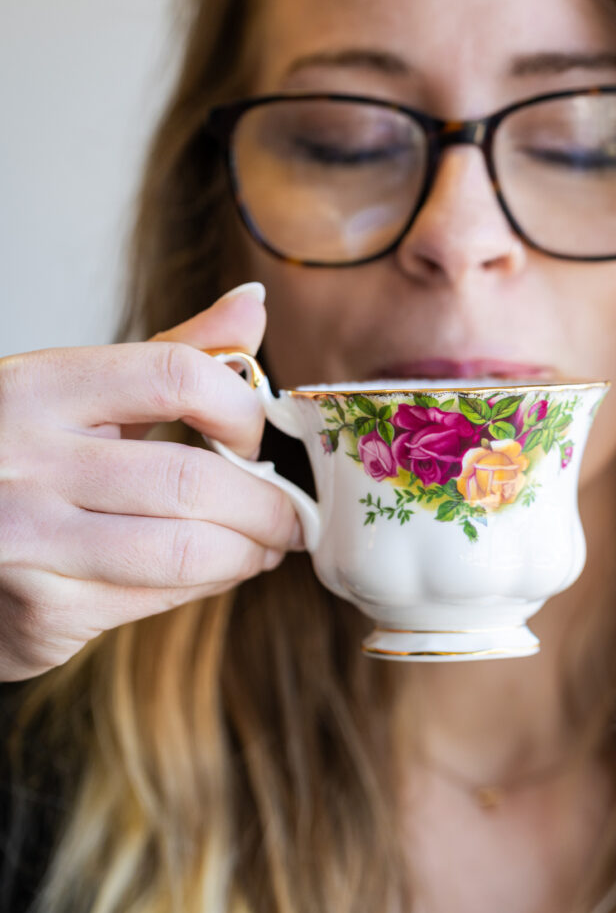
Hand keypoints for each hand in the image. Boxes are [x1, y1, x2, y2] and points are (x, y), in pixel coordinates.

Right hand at [0, 285, 301, 680]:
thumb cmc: (26, 464)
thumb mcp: (82, 396)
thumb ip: (172, 353)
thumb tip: (252, 304)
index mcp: (39, 387)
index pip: (173, 375)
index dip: (239, 410)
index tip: (254, 438)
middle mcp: (25, 457)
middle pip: (191, 478)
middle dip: (266, 505)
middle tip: (292, 516)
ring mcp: (28, 537)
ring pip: (186, 548)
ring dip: (249, 551)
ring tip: (266, 546)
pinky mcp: (42, 608)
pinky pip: (158, 597)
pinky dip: (210, 585)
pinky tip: (220, 571)